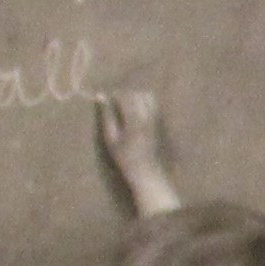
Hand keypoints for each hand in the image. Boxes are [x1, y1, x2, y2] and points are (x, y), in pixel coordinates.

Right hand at [95, 87, 180, 215]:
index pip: (126, 96)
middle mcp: (148, 117)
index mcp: (134, 120)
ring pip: (150, 97)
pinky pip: (156, 106)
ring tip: (129, 107)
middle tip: (119, 102)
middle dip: (128, 94)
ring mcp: (158, 119)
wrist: (148, 171)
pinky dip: (147, 104)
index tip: (109, 98)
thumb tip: (100, 96)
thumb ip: (107, 116)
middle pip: (139, 94)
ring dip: (138, 97)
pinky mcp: (164, 123)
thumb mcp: (111, 138)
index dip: (116, 94)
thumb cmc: (125, 157)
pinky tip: (139, 113)